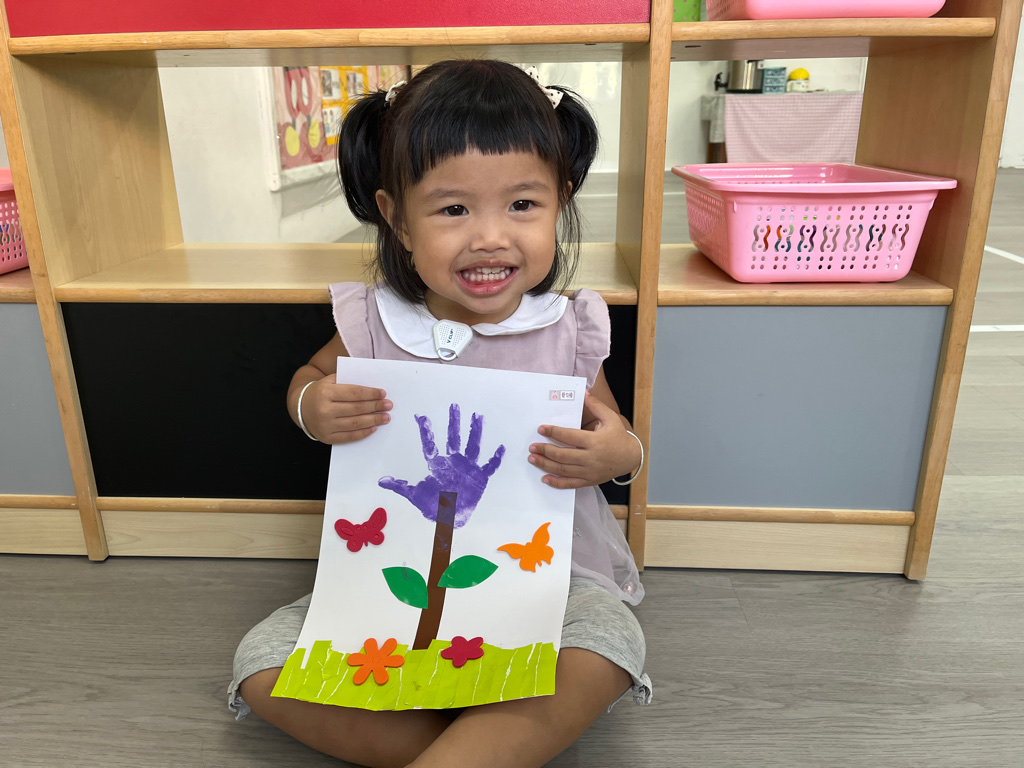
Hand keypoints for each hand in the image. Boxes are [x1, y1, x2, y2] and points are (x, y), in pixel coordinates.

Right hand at [298, 374, 391, 443]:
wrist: (300, 408)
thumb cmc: (321, 392)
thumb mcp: (330, 381)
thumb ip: (348, 381)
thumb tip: (372, 389)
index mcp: (326, 392)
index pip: (354, 393)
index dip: (370, 394)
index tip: (382, 394)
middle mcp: (325, 410)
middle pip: (357, 408)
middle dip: (375, 407)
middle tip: (388, 405)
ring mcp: (326, 425)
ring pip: (355, 423)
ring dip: (373, 420)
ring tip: (385, 417)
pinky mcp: (327, 437)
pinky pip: (349, 436)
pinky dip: (363, 433)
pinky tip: (373, 428)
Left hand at [379, 404, 504, 528]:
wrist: (451, 518)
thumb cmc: (433, 506)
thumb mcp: (415, 495)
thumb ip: (400, 486)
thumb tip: (381, 481)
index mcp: (438, 465)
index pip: (431, 445)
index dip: (426, 432)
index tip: (421, 417)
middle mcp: (453, 462)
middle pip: (454, 439)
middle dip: (454, 423)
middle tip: (454, 406)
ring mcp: (468, 468)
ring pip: (473, 446)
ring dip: (475, 432)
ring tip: (477, 417)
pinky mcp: (480, 478)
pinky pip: (489, 466)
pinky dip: (495, 459)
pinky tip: (500, 448)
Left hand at [528, 393, 641, 489]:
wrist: (630, 458)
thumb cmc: (619, 436)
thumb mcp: (610, 418)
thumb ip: (596, 405)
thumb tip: (584, 392)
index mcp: (594, 441)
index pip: (569, 436)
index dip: (553, 432)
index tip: (541, 429)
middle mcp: (591, 458)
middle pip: (563, 455)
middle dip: (545, 450)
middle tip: (532, 447)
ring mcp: (589, 472)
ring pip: (564, 470)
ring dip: (546, 465)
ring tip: (533, 459)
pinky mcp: (589, 481)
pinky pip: (570, 484)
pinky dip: (557, 483)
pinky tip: (545, 478)